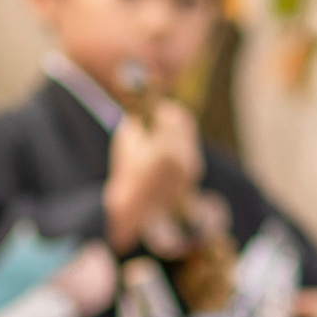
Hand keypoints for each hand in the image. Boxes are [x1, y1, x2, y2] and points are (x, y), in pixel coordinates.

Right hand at [104, 99, 202, 250]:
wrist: (132, 208)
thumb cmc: (125, 174)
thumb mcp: (126, 142)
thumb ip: (137, 123)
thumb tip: (145, 111)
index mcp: (166, 146)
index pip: (173, 115)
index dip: (163, 109)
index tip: (155, 108)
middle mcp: (183, 156)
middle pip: (185, 124)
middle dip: (173, 118)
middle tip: (161, 117)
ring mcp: (190, 167)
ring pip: (188, 139)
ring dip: (176, 133)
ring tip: (160, 137)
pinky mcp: (191, 176)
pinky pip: (189, 153)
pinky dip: (178, 149)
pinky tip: (163, 154)